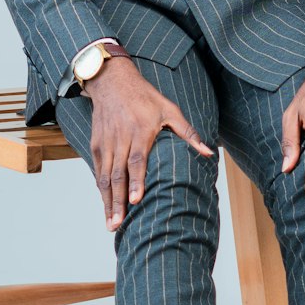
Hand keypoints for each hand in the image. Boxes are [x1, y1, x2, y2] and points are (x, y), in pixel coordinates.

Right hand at [85, 57, 213, 229]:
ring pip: (105, 176)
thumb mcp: (170, 109)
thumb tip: (208, 153)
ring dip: (107, 201)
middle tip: (118, 224)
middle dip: (118, 201)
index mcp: (140, 131)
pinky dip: (101, 188)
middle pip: (118, 174)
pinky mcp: (96, 144)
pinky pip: (98, 170)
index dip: (136, 182)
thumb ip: (188, 133)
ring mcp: (106, 142)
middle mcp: (121, 138)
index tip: (135, 201)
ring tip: (111, 222)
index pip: (137, 160)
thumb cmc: (144, 96)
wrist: (111, 80)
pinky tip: (105, 205)